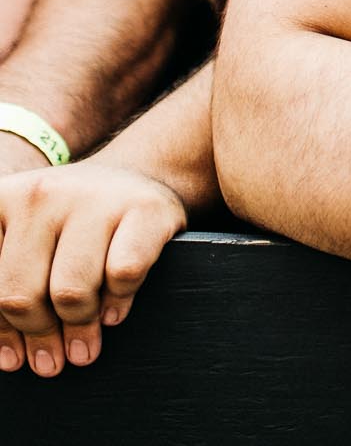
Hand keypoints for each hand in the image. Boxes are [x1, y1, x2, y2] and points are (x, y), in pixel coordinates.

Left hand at [0, 161, 186, 376]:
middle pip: (21, 296)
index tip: (12, 358)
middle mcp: (40, 193)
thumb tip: (8, 355)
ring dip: (78, 326)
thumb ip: (5, 281)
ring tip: (84, 344)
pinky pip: (123, 274)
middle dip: (39, 335)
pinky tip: (113, 312)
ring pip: (70, 291)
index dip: (0, 331)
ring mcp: (94, 196)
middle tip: (52, 361)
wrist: (136, 180)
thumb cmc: (71, 224)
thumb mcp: (23, 241)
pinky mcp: (145, 208)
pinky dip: (118, 301)